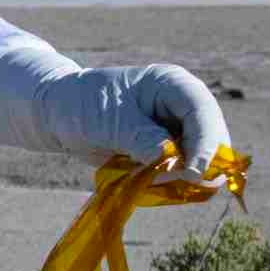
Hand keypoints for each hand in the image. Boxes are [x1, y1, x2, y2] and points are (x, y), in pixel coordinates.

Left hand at [0, 64, 232, 171]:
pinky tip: (139, 181)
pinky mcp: (168, 154)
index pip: (202, 112)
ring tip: (139, 175)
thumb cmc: (81, 107)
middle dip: (195, 165)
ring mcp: (178, 132)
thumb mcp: (108, 121)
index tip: (195, 172)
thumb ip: (140, 138)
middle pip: (212, 141)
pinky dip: (165, 185)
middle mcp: (183, 108)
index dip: (205, 143)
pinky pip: (180, 176)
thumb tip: (172, 160)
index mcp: (172, 86)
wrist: (57, 116)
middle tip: (169, 182)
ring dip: (176, 178)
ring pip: (199, 163)